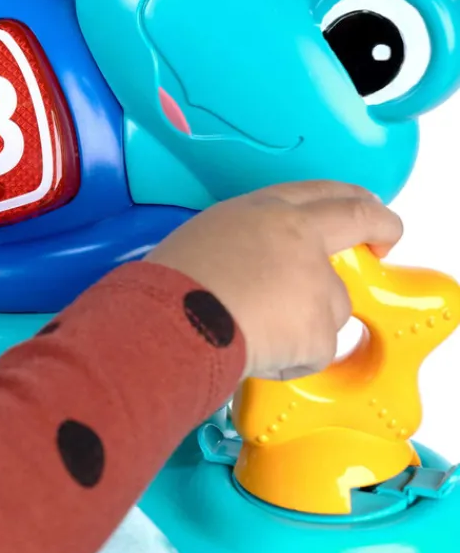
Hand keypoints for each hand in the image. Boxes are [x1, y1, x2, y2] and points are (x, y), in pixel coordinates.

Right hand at [145, 181, 402, 380]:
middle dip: (381, 229)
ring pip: (332, 306)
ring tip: (253, 331)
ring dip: (304, 322)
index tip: (365, 210)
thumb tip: (255, 266)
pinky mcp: (319, 331)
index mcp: (267, 211)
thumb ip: (246, 240)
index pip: (323, 193)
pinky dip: (288, 360)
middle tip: (383, 245)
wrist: (172, 321)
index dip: (350, 199)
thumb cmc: (170, 281)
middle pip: (360, 222)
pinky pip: (312, 352)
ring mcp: (316, 284)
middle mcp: (302, 238)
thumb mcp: (206, 237)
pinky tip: (251, 353)